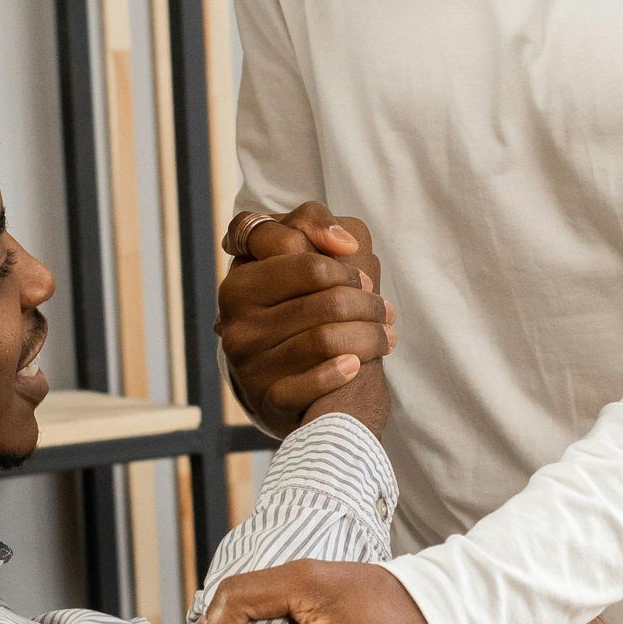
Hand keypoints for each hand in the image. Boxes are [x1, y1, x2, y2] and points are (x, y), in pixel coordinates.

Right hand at [217, 202, 395, 436]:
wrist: (288, 379)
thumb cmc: (296, 307)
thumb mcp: (293, 255)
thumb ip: (309, 224)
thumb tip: (343, 243)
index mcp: (241, 283)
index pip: (305, 259)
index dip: (344, 266)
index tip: (364, 277)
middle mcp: (236, 322)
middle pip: (327, 299)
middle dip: (367, 303)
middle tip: (384, 310)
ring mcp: (248, 363)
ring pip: (325, 339)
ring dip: (370, 337)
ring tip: (385, 336)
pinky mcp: (265, 399)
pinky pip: (310, 384)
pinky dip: (339, 373)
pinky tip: (355, 367)